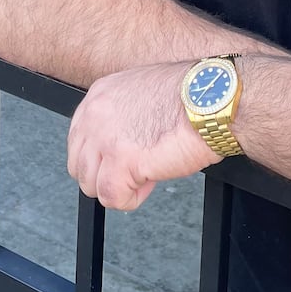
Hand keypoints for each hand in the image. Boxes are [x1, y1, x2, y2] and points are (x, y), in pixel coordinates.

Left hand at [67, 61, 220, 210]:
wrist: (212, 99)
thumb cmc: (192, 96)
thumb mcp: (144, 93)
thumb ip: (122, 114)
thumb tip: (120, 139)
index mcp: (100, 95)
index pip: (78, 139)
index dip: (101, 157)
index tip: (120, 160)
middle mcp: (96, 115)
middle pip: (79, 166)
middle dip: (106, 175)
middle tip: (135, 170)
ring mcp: (106, 138)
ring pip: (91, 185)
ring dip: (119, 187)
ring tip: (146, 175)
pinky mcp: (121, 162)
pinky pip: (112, 197)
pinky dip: (131, 199)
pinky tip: (149, 183)